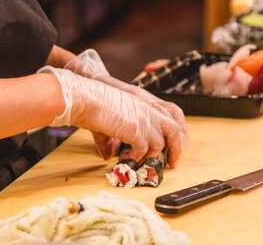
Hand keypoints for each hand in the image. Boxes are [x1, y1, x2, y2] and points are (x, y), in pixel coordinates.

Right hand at [38, 66, 177, 162]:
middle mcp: (148, 110)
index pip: (173, 115)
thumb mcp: (110, 118)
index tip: (174, 147)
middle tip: (172, 164)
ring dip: (151, 157)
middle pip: (175, 130)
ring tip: (142, 165)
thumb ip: (112, 137)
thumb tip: (108, 155)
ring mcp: (143, 119)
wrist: (85, 97)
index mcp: (145, 103)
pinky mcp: (135, 130)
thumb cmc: (92, 103)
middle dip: (177, 149)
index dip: (177, 132)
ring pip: (160, 143)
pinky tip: (127, 160)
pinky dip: (137, 158)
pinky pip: (144, 150)